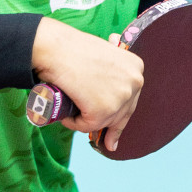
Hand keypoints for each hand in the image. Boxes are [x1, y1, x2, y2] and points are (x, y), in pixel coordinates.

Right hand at [31, 17, 142, 150]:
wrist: (56, 48)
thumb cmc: (72, 49)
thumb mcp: (103, 57)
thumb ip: (111, 73)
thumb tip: (108, 93)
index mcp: (136, 67)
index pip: (131, 98)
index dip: (122, 114)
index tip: (117, 132)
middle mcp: (134, 82)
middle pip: (122, 114)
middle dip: (112, 128)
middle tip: (108, 142)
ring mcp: (120, 97)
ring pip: (104, 121)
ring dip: (86, 120)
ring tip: (69, 109)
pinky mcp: (104, 110)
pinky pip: (87, 126)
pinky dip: (74, 123)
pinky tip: (66, 115)